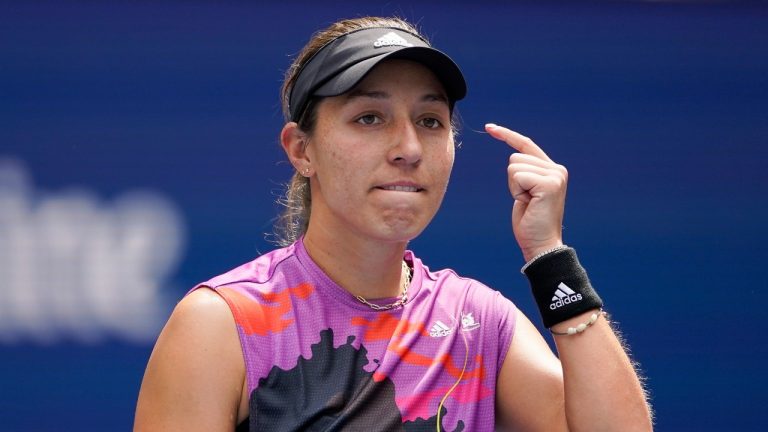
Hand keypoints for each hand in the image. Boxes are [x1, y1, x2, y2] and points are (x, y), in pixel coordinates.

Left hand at [485, 123, 566, 261]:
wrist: (541, 244)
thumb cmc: (530, 223)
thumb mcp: (527, 193)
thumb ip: (526, 175)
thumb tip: (514, 162)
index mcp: (552, 170)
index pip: (526, 145)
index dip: (507, 135)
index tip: (489, 127)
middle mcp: (557, 169)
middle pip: (515, 158)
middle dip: (512, 182)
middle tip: (526, 201)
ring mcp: (555, 175)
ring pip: (514, 166)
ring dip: (514, 187)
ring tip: (528, 203)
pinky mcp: (549, 183)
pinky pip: (516, 175)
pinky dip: (516, 191)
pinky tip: (528, 203)